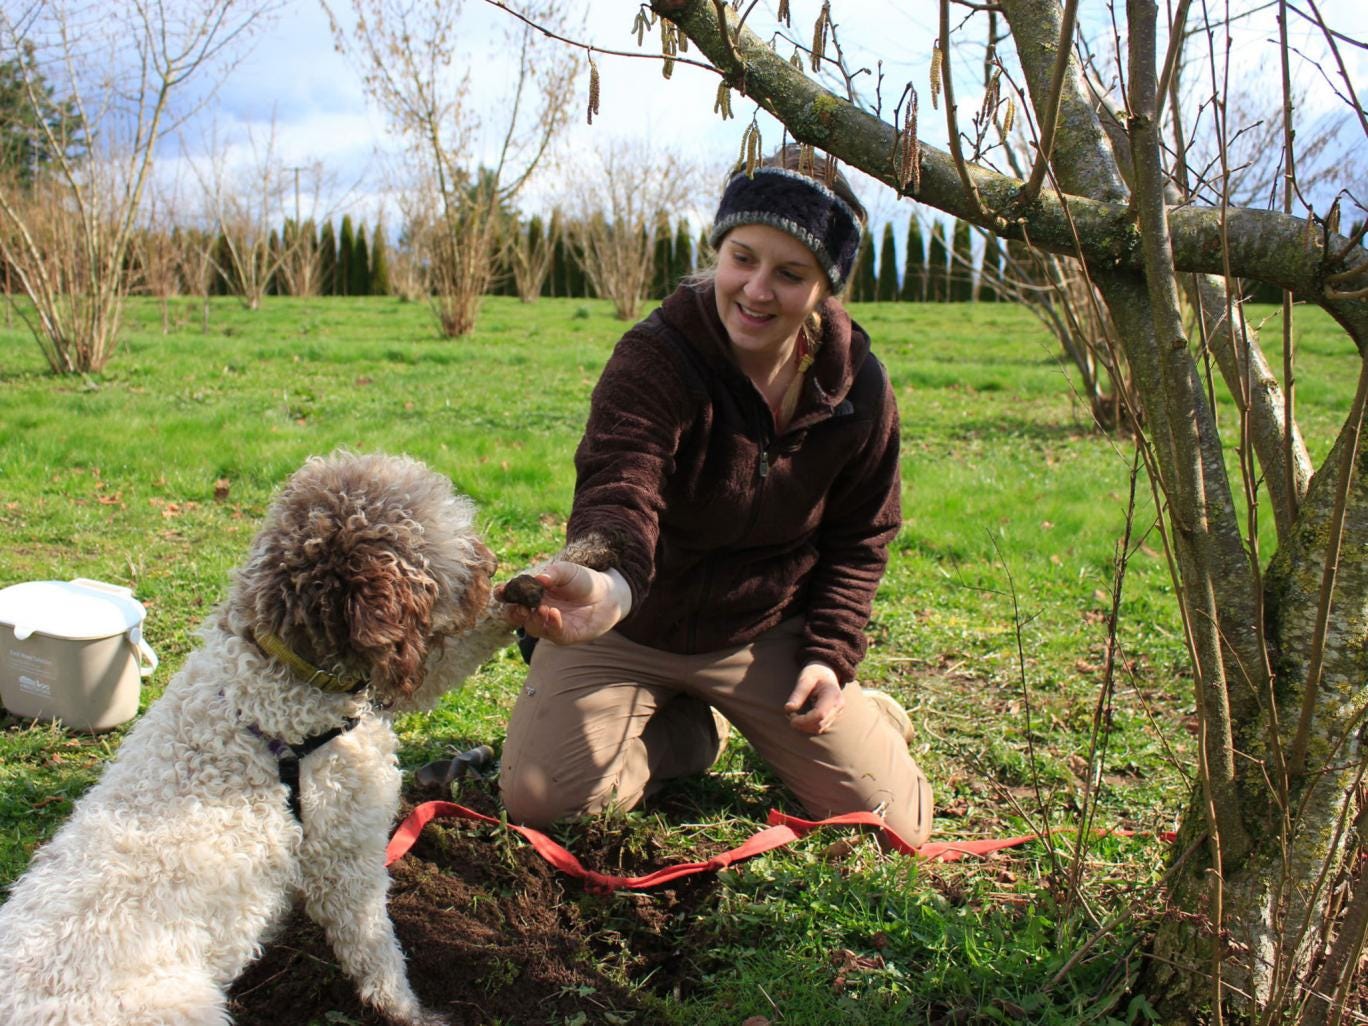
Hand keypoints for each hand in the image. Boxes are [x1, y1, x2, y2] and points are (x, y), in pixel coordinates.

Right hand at [496, 561, 630, 645]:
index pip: (511, 596)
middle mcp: (536, 610)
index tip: (501, 591)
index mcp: (532, 593)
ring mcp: (549, 624)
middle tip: (519, 607)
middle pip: (515, 615)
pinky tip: (554, 614)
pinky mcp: (564, 635)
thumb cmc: (583, 581)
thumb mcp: (567, 571)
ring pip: (531, 628)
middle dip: (513, 612)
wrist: (608, 595)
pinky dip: (551, 625)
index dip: (503, 594)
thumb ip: (553, 574)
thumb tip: (539, 578)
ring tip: (542, 609)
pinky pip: (553, 634)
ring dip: (533, 619)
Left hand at [785, 663, 843, 734]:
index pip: (819, 714)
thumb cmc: (815, 673)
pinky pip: (820, 727)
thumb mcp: (805, 679)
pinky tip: (801, 718)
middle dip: (803, 724)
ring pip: (820, 728)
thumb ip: (797, 694)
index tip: (791, 716)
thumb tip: (787, 709)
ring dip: (805, 727)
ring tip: (794, 717)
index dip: (804, 720)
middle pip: (820, 724)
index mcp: (832, 695)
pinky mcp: (833, 716)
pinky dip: (809, 726)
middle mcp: (838, 706)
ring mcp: (837, 712)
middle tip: (790, 716)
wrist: (827, 671)